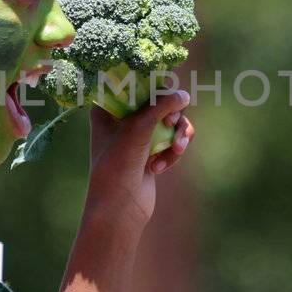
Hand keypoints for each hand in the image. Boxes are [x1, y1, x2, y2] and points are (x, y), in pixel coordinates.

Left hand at [86, 90, 193, 224]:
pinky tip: (160, 168)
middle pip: (159, 102)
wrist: (119, 208)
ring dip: (177, 134)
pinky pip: (172, 141)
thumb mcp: (140, 128)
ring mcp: (137, 138)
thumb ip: (162, 105)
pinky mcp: (151, 153)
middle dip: (171, 114)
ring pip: (171, 122)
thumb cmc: (119, 164)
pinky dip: (172, 152)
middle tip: (171, 123)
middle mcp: (121, 120)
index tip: (167, 94)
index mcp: (107, 109)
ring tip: (177, 149)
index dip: (155, 86)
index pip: (135, 84)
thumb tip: (185, 94)